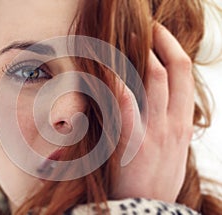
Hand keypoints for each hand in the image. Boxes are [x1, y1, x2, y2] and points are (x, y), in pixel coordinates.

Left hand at [111, 23, 193, 202]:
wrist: (147, 210)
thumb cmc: (157, 180)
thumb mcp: (173, 152)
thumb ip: (170, 127)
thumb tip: (161, 107)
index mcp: (182, 123)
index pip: (184, 74)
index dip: (173, 48)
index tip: (160, 34)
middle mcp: (173, 121)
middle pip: (172, 68)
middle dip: (160, 40)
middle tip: (146, 26)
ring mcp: (154, 130)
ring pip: (152, 77)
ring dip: (138, 52)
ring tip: (126, 37)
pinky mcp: (132, 140)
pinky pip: (124, 101)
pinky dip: (115, 79)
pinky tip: (105, 65)